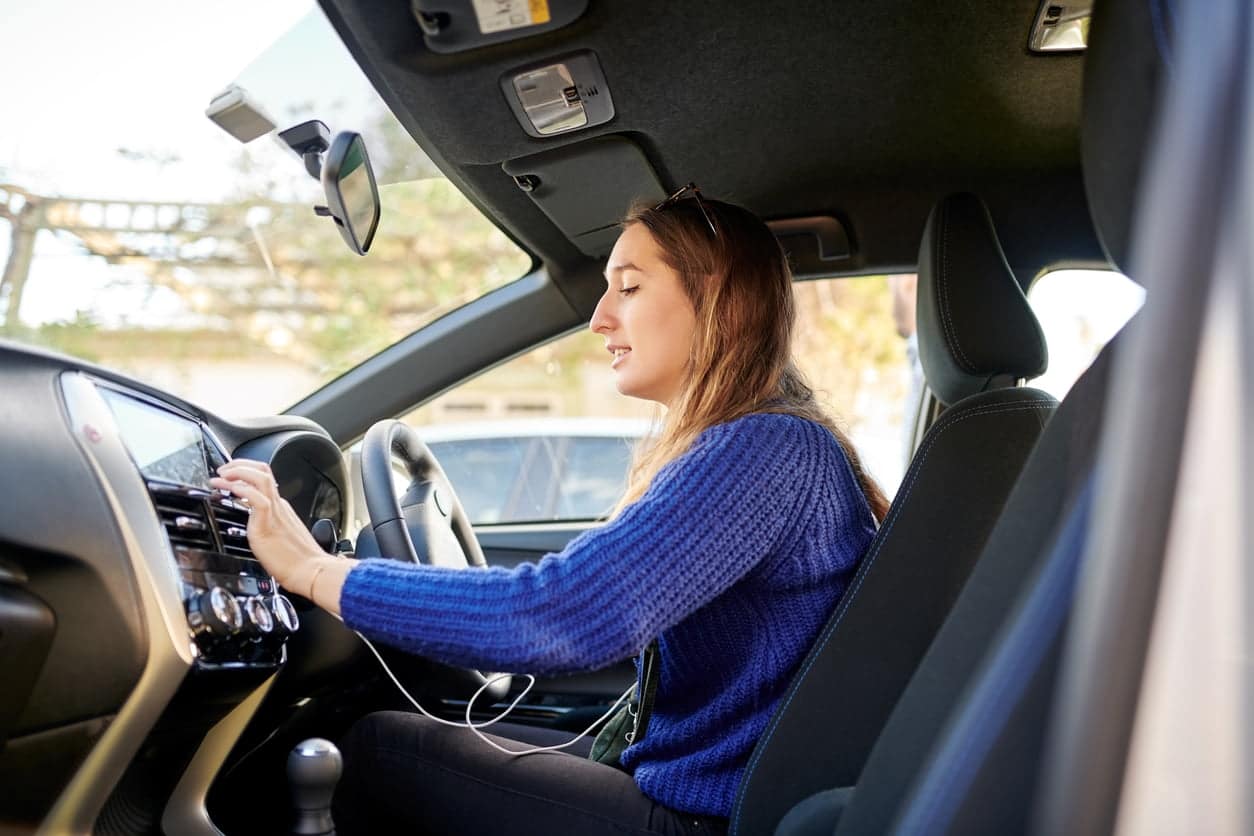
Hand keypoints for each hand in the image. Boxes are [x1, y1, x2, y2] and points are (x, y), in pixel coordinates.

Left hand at [209, 460, 324, 595]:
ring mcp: (275, 512)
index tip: (229, 478)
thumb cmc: (298, 563)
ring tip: (221, 476)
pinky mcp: (268, 523)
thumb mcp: (281, 539)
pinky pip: (255, 498)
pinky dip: (241, 489)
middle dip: (240, 464)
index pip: (263, 481)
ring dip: (237, 471)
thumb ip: (270, 530)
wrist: (311, 572)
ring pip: (260, 477)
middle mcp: (279, 506)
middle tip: (223, 470)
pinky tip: (228, 489)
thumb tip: (258, 533)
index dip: (244, 475)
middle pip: (263, 471)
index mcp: (281, 509)